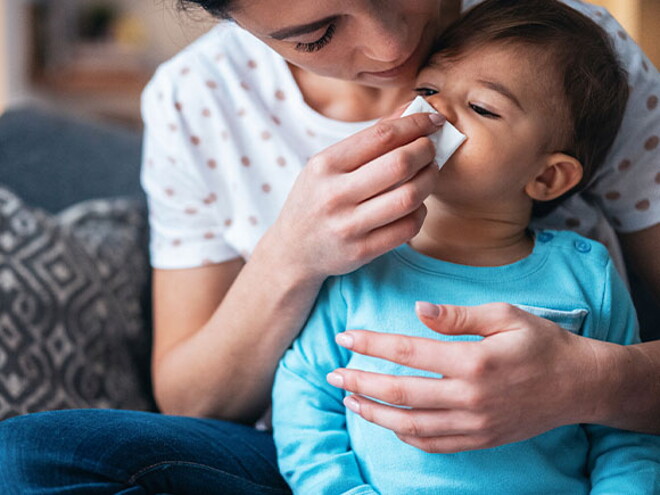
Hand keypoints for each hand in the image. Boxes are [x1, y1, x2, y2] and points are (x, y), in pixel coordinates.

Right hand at [266, 112, 443, 280]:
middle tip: (432, 149)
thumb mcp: (328, 165)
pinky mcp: (362, 251)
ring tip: (429, 174)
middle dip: (426, 151)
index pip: (381, 136)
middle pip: (400, 164)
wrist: (293, 250)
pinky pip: (407, 228)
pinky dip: (420, 212)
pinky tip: (416, 204)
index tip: (433, 121)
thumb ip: (368, 139)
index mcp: (325, 165)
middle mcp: (334, 195)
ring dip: (429, 181)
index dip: (415, 125)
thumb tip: (410, 111)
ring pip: (409, 197)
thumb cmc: (316, 199)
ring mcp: (348, 226)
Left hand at [327, 302, 604, 452]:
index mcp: (473, 360)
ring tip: (350, 400)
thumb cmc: (541, 342)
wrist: (578, 384)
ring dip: (375, 413)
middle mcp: (470, 396)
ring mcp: (474, 423)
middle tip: (332, 374)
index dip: (371, 344)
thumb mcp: (504, 315)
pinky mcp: (480, 440)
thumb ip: (457, 315)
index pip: (408, 351)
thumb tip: (416, 310)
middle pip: (400, 392)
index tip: (344, 337)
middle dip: (360, 382)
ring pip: (411, 425)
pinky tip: (389, 423)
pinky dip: (406, 436)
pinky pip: (434, 444)